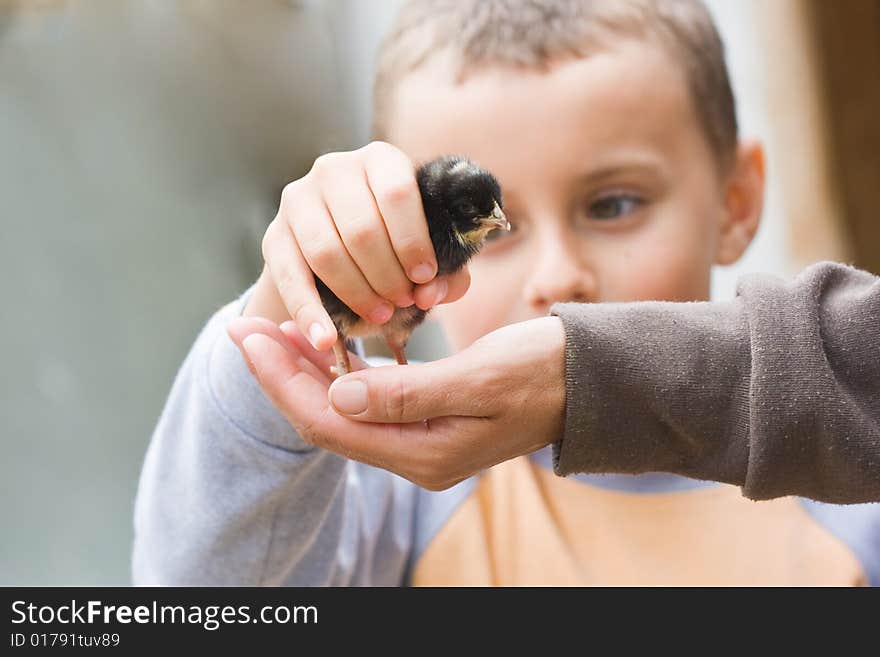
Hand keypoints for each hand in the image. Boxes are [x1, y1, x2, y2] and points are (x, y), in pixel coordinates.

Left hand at [227, 315, 566, 489]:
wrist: (590, 380)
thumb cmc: (545, 371)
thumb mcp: (482, 376)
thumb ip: (409, 392)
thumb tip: (339, 394)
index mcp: (424, 453)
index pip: (329, 421)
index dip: (282, 379)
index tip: (250, 336)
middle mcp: (415, 456)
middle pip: (326, 419)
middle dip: (281, 373)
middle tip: (244, 327)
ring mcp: (421, 441)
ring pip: (342, 410)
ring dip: (306, 372)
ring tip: (273, 331)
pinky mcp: (428, 421)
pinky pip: (368, 402)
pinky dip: (339, 372)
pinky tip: (325, 344)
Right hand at [244, 141, 469, 348]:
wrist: (341, 249)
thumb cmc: (396, 245)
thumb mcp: (427, 252)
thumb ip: (447, 272)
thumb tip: (431, 292)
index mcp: (380, 160)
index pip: (397, 193)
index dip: (413, 240)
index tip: (424, 277)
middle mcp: (335, 169)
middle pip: (362, 228)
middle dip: (387, 275)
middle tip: (403, 302)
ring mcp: (298, 199)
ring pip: (327, 252)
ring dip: (356, 292)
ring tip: (379, 316)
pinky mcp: (274, 235)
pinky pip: (290, 277)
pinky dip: (309, 312)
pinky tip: (326, 339)